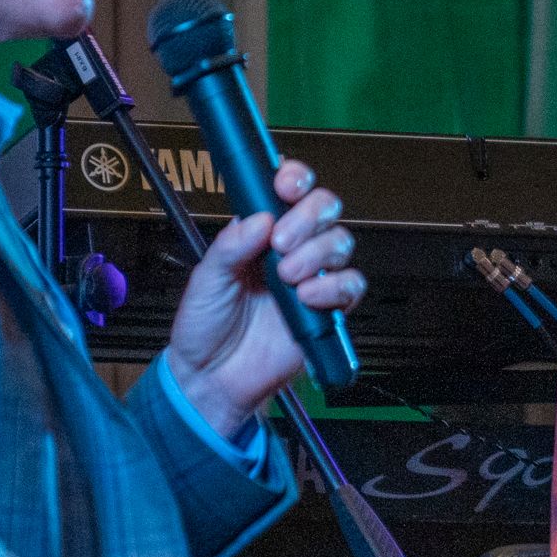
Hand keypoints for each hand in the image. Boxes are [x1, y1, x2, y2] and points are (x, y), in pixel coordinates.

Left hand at [161, 160, 365, 439]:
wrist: (213, 377)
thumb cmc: (205, 325)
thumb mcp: (206, 279)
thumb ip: (230, 246)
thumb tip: (260, 218)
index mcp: (261, 232)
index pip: (289, 190)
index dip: (295, 178)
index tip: (286, 185)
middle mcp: (291, 248)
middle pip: (324, 208)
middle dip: (309, 215)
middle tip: (283, 240)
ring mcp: (312, 276)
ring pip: (340, 241)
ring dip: (317, 251)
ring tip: (288, 276)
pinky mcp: (327, 310)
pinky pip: (350, 285)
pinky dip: (334, 285)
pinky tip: (308, 295)